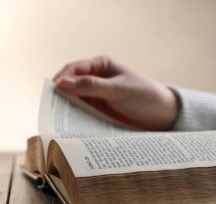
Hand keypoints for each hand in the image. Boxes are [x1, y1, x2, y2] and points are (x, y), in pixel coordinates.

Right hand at [53, 56, 178, 130]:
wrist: (164, 115)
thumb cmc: (144, 95)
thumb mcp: (119, 89)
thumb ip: (92, 86)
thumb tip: (61, 83)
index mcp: (101, 66)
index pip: (74, 69)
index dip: (62, 78)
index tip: (53, 91)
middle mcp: (97, 80)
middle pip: (71, 86)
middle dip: (62, 96)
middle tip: (52, 110)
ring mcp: (98, 97)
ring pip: (76, 101)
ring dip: (68, 109)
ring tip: (60, 121)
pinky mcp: (101, 112)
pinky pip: (84, 114)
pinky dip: (77, 119)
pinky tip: (72, 126)